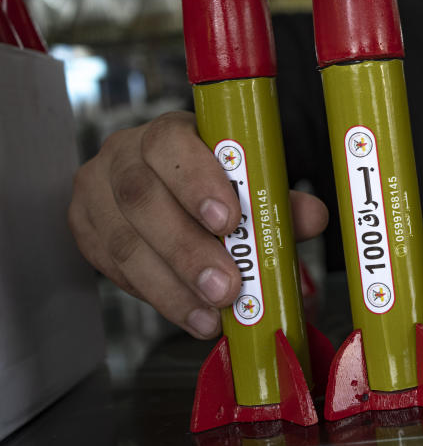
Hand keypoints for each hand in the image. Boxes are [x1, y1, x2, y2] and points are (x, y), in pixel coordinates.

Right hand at [68, 111, 328, 338]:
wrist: (164, 190)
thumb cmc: (212, 181)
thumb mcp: (247, 181)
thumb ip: (278, 199)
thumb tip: (313, 217)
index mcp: (168, 132)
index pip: (171, 145)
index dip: (197, 183)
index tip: (229, 221)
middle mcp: (124, 155)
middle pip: (142, 200)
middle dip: (187, 250)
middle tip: (227, 288)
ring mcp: (97, 193)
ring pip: (124, 243)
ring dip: (171, 286)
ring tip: (211, 314)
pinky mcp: (86, 231)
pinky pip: (113, 270)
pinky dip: (155, 296)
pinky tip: (188, 312)